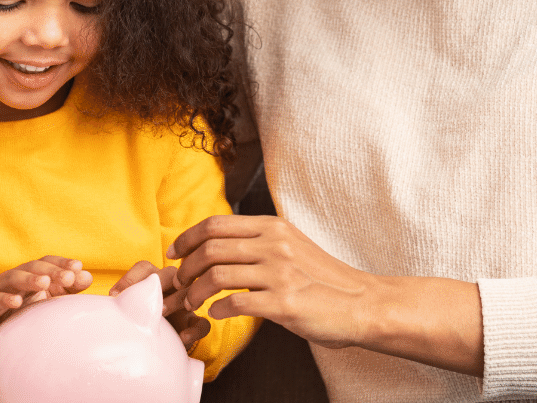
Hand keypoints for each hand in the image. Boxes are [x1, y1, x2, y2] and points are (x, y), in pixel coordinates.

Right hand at [0, 256, 93, 338]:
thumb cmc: (17, 304)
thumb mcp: (42, 297)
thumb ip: (65, 288)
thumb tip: (87, 277)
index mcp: (32, 272)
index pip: (48, 262)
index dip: (62, 263)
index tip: (78, 267)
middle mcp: (17, 275)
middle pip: (35, 267)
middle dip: (52, 271)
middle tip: (69, 278)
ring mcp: (1, 287)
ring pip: (15, 278)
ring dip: (30, 279)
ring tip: (45, 283)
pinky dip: (5, 299)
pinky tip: (16, 302)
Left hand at [111, 260, 210, 348]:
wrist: (160, 345)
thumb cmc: (140, 321)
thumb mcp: (129, 310)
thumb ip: (119, 304)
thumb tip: (102, 305)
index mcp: (152, 278)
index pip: (144, 267)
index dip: (130, 278)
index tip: (114, 295)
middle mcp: (171, 285)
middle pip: (169, 273)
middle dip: (156, 284)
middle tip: (143, 302)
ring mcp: (186, 303)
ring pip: (187, 292)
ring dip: (174, 301)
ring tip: (161, 316)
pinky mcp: (195, 323)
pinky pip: (202, 323)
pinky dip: (194, 329)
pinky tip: (182, 337)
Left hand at [167, 215, 376, 348]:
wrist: (362, 303)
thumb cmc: (324, 278)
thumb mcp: (292, 244)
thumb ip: (260, 240)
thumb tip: (220, 243)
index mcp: (273, 227)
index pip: (216, 223)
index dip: (187, 237)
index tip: (174, 251)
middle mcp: (275, 245)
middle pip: (211, 248)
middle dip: (186, 267)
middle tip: (180, 282)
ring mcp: (280, 273)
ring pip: (217, 275)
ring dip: (196, 291)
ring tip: (193, 302)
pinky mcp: (284, 303)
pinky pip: (236, 304)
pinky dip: (218, 310)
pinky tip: (217, 314)